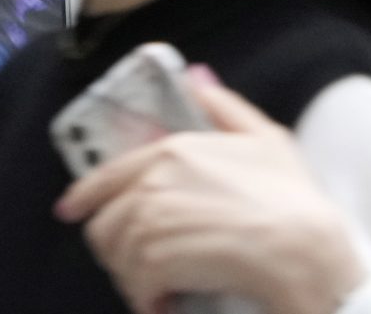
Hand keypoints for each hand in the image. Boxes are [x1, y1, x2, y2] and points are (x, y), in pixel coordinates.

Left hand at [55, 67, 365, 313]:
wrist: (299, 245)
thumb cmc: (289, 194)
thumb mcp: (266, 137)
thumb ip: (226, 107)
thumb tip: (200, 79)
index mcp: (173, 150)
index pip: (108, 175)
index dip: (86, 195)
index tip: (72, 209)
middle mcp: (151, 183)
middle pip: (104, 223)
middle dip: (122, 245)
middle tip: (152, 260)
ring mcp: (148, 223)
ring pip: (116, 258)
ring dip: (136, 274)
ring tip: (167, 280)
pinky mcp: (152, 262)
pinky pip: (133, 286)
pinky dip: (149, 298)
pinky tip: (171, 298)